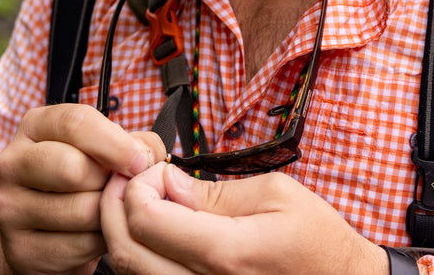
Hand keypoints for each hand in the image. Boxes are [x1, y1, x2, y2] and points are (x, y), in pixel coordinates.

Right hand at [0, 104, 165, 274]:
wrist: (47, 230)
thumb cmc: (83, 179)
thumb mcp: (101, 149)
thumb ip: (130, 142)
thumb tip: (148, 156)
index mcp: (34, 126)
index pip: (75, 122)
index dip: (116, 142)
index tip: (141, 161)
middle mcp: (11, 163)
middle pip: (74, 168)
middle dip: (108, 181)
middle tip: (117, 188)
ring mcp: (9, 208)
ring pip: (82, 210)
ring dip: (108, 213)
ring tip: (106, 209)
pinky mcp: (19, 249)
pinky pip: (80, 246)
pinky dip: (100, 241)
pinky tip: (96, 232)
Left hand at [100, 162, 385, 274]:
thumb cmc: (318, 243)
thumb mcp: (276, 195)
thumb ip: (214, 193)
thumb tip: (167, 184)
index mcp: (225, 253)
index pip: (145, 218)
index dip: (136, 185)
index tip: (153, 169)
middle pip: (124, 251)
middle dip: (115, 207)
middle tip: (129, 180)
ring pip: (131, 273)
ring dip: (123, 233)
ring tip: (141, 203)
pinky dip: (142, 257)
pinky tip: (156, 234)